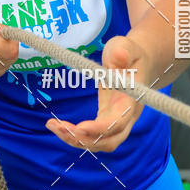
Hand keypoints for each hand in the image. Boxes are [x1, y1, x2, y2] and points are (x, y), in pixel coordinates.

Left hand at [46, 35, 146, 151]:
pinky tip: (57, 126)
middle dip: (85, 139)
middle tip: (61, 128)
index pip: (118, 122)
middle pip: (109, 141)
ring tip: (53, 126)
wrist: (136, 61)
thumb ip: (122, 51)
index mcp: (131, 100)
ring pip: (99, 143)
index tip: (79, 127)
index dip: (100, 129)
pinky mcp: (106, 120)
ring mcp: (117, 121)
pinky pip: (92, 136)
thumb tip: (119, 55)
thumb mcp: (125, 46)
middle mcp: (127, 116)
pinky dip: (75, 135)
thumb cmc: (129, 53)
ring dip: (76, 140)